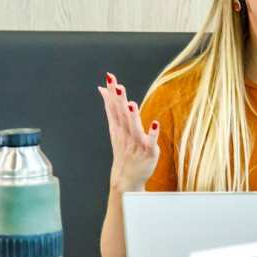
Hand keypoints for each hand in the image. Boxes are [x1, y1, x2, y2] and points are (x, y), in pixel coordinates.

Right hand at [98, 72, 159, 192]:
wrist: (126, 178)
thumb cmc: (123, 149)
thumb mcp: (114, 127)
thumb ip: (110, 107)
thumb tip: (102, 88)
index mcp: (118, 126)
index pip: (114, 107)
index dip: (112, 93)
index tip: (110, 78)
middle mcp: (126, 133)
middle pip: (122, 115)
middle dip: (120, 101)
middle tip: (117, 86)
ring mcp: (137, 143)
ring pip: (134, 127)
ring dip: (133, 116)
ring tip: (131, 104)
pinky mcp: (148, 151)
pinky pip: (150, 142)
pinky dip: (152, 133)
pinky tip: (154, 123)